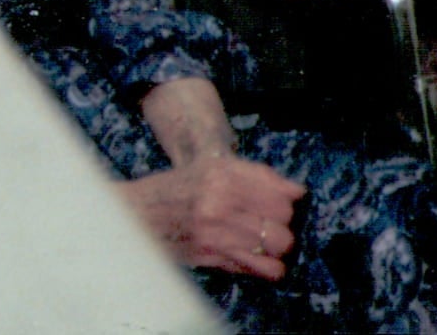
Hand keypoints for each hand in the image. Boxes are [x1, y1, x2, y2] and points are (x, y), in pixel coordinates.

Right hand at [120, 152, 304, 279]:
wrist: (138, 212)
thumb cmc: (181, 186)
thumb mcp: (216, 167)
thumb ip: (260, 177)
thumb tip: (298, 192)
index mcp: (223, 177)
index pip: (280, 197)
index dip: (287, 202)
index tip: (283, 202)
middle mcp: (218, 205)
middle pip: (281, 224)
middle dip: (283, 225)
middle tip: (272, 222)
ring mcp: (213, 234)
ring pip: (273, 248)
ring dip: (277, 248)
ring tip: (269, 242)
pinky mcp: (208, 257)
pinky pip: (254, 267)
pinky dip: (265, 267)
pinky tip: (261, 259)